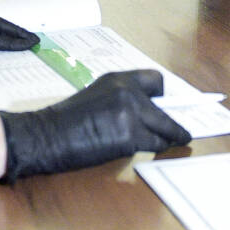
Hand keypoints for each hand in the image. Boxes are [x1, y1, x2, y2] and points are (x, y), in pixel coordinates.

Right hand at [0, 70, 190, 181]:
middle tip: (183, 132)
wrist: (46, 136)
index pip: (156, 80)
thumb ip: (121, 100)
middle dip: (175, 122)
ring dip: (167, 138)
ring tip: (172, 142)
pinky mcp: (129, 136)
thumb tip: (146, 113)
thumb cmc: (65, 121)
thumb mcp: (96, 96)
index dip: (165, 95)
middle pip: (166, 108)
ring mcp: (130, 113)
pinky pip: (153, 145)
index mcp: (117, 79)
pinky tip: (151, 150)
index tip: (170, 104)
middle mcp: (127, 91)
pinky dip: (153, 149)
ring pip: (164, 129)